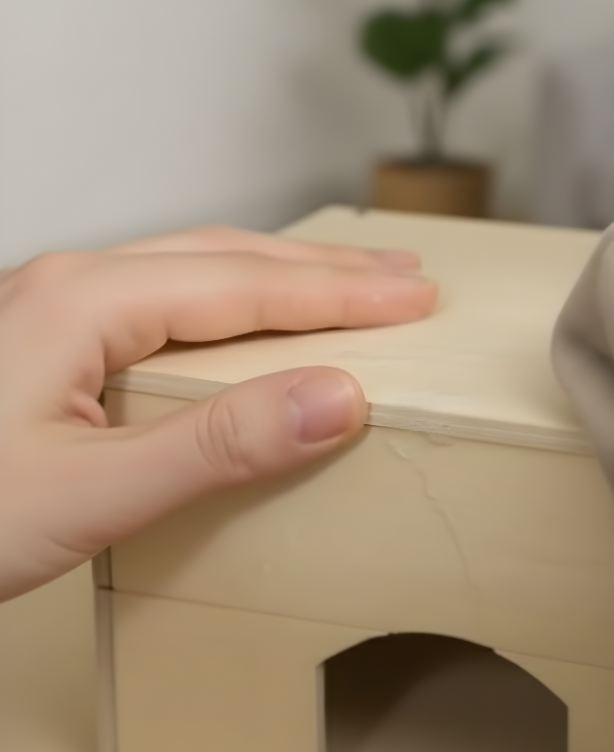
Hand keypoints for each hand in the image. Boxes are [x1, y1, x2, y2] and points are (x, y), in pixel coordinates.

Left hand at [0, 226, 436, 601]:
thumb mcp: (90, 491)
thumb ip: (218, 445)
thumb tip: (338, 399)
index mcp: (88, 301)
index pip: (249, 286)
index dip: (342, 294)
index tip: (415, 297)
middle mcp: (78, 284)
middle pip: (232, 259)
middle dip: (328, 272)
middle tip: (405, 278)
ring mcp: (65, 306)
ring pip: (202, 271)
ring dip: (286, 278)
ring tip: (351, 286)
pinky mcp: (61, 339)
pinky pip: (173, 299)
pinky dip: (239, 301)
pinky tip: (256, 315)